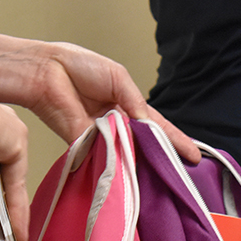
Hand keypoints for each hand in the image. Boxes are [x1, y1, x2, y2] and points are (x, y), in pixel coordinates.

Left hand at [25, 42, 200, 161]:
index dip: (176, 141)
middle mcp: (119, 125)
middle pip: (146, 145)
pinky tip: (129, 168)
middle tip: (180, 173)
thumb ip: (135, 102)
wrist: (46, 71)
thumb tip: (146, 125)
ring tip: (161, 173)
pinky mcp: (85, 144)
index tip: (193, 156)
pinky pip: (105, 155)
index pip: (157, 127)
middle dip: (162, 157)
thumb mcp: (118, 77)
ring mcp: (103, 136)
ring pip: (127, 154)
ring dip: (141, 161)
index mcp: (129, 106)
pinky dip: (115, 160)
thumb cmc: (79, 66)